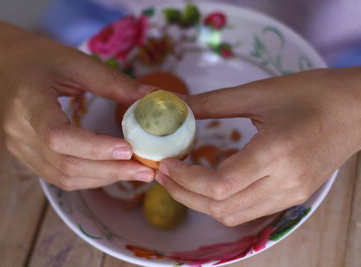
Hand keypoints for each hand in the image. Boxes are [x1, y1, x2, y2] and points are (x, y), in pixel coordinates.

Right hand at [0, 32, 155, 189]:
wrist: (4, 67)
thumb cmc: (40, 59)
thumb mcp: (77, 63)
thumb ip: (114, 83)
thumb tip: (154, 98)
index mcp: (29, 102)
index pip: (59, 136)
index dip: (95, 148)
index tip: (129, 151)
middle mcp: (19, 132)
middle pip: (65, 165)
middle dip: (110, 171)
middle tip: (146, 171)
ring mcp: (20, 149)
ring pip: (64, 178)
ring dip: (104, 178)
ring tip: (136, 173)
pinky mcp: (26, 157)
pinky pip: (60, 177)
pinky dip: (91, 177)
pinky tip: (113, 171)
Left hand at [157, 68, 360, 225]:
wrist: (357, 108)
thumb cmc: (312, 93)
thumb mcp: (259, 92)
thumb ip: (213, 102)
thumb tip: (177, 106)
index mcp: (275, 153)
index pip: (218, 185)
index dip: (184, 180)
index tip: (165, 163)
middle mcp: (284, 182)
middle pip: (220, 207)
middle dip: (184, 194)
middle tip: (164, 172)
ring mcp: (291, 194)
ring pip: (233, 215)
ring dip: (201, 202)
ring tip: (181, 178)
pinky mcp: (293, 197)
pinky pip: (249, 211)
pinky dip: (222, 202)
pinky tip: (211, 180)